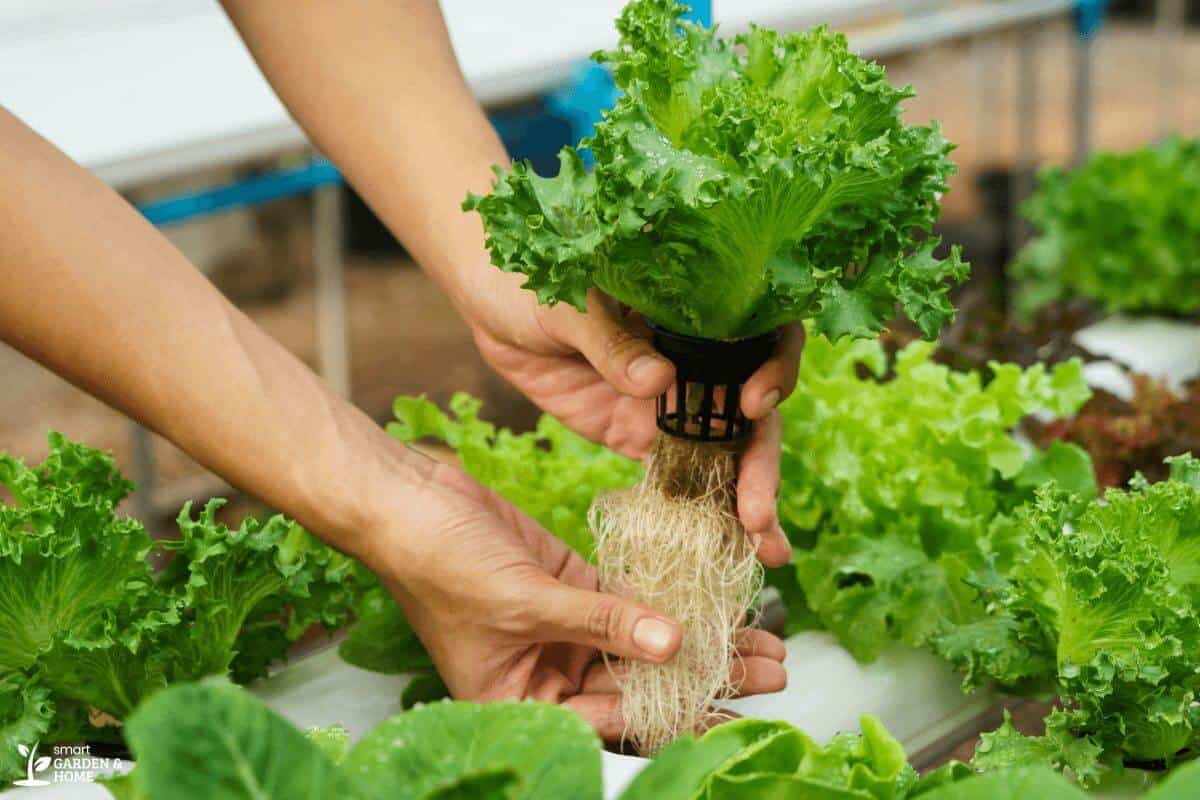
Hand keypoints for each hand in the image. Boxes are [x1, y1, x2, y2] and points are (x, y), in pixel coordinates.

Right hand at [367, 460, 786, 740]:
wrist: (406, 501)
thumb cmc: (440, 566)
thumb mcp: (524, 603)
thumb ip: (601, 624)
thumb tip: (672, 645)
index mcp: (524, 702)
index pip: (616, 720)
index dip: (680, 714)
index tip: (738, 705)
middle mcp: (548, 674)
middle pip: (641, 683)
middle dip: (708, 676)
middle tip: (771, 669)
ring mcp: (563, 628)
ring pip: (644, 640)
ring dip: (700, 636)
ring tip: (762, 639)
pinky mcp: (569, 583)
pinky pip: (628, 597)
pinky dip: (669, 597)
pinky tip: (714, 598)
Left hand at [462, 271, 803, 568]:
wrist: (490, 302)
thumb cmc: (536, 280)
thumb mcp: (571, 302)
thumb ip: (611, 341)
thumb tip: (658, 381)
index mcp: (696, 314)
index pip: (764, 339)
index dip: (775, 371)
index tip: (756, 404)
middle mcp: (697, 361)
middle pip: (753, 414)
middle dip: (762, 465)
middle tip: (759, 515)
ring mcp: (671, 404)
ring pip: (725, 455)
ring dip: (749, 501)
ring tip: (766, 551)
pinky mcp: (637, 436)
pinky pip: (679, 478)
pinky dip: (702, 513)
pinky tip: (721, 549)